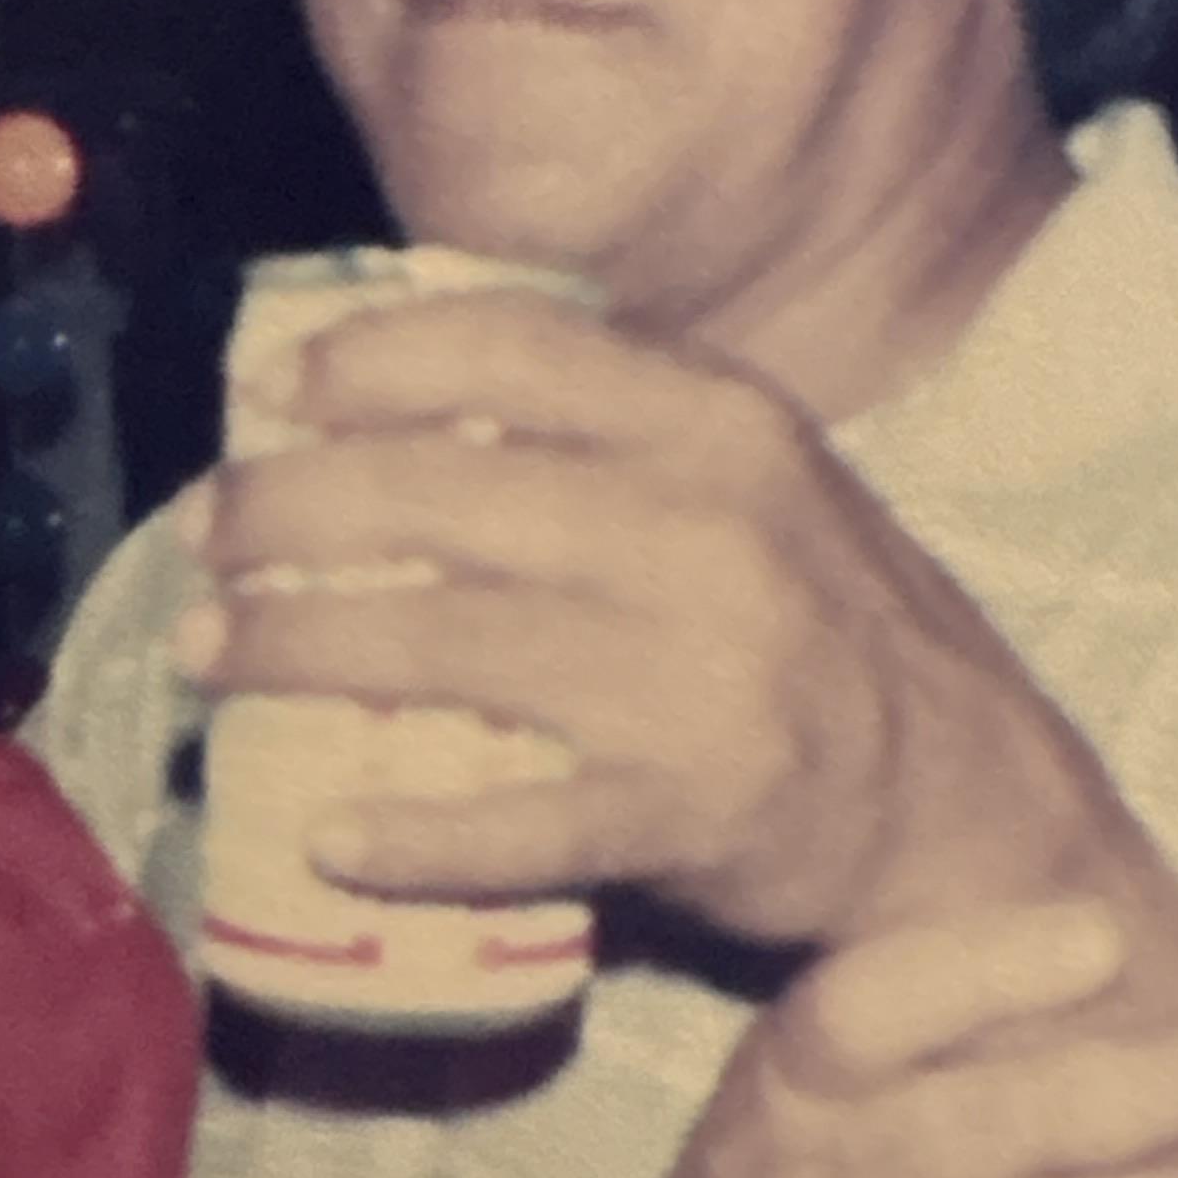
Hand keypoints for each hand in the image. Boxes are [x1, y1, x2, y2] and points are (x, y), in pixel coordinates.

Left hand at [177, 287, 1109, 946]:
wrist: (973, 803)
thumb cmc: (831, 632)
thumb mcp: (759, 482)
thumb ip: (621, 432)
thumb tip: (411, 399)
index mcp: (718, 421)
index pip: (506, 339)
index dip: (365, 359)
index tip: (277, 395)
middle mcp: (710, 524)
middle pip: (437, 489)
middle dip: (285, 512)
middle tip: (205, 542)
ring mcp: (704, 669)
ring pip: (444, 640)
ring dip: (295, 648)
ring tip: (210, 657)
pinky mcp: (699, 807)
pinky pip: (520, 824)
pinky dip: (413, 836)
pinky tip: (332, 837)